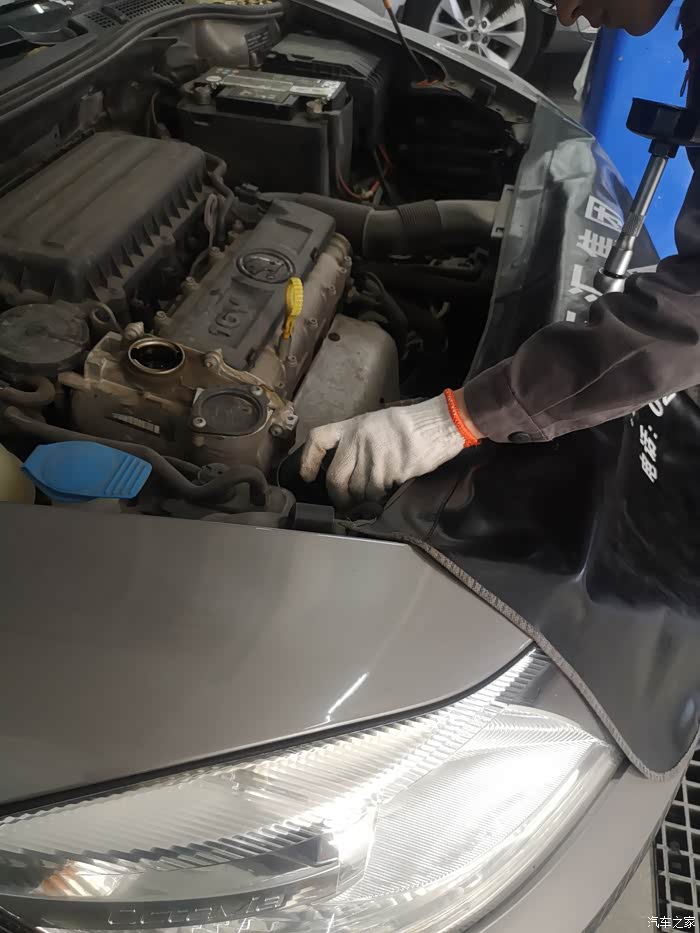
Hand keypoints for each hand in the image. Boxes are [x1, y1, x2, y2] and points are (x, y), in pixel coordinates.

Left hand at [300, 395, 471, 508]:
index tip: (308, 475)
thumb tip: (348, 466)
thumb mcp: (376, 423)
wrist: (436, 424)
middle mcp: (356, 442)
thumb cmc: (410, 424)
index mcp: (352, 427)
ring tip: (373, 494)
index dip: (308, 460)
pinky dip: (379, 498)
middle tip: (345, 502)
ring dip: (362, 498)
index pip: (318, 440)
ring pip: (356, 490)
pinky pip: (375, 493)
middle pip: (334, 477)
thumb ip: (358, 441)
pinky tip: (387, 491)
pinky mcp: (387, 473)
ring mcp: (371, 459)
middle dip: (338, 495)